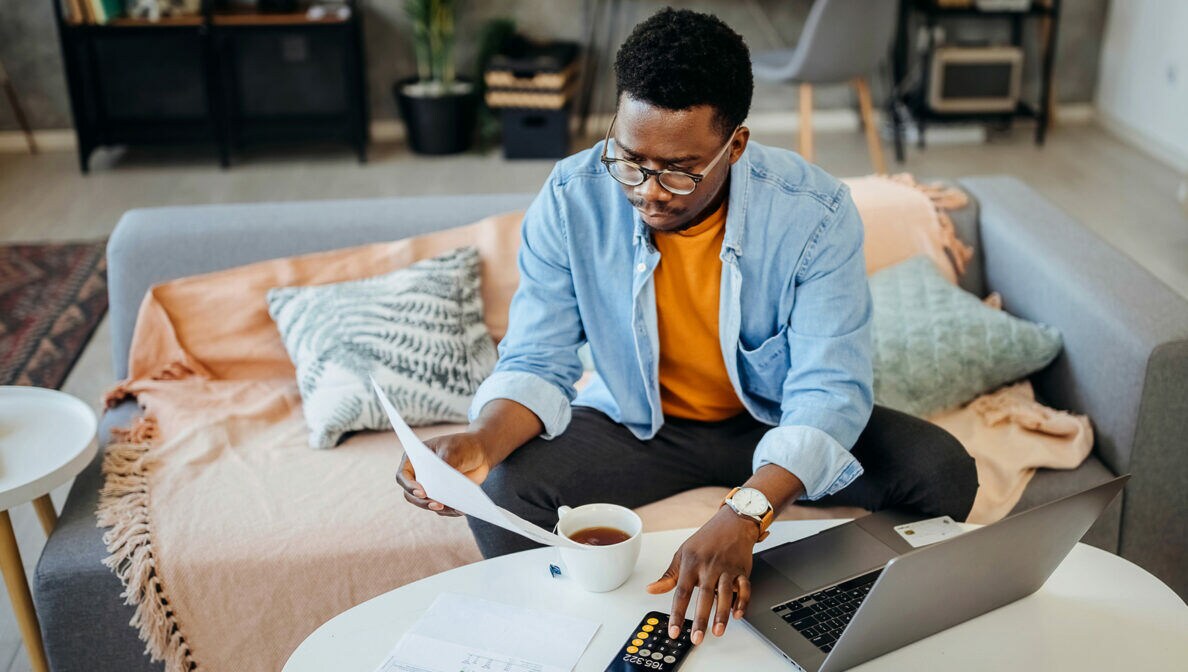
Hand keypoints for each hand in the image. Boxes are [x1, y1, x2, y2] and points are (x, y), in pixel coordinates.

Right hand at [395, 431, 491, 516]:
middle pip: (412, 495)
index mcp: (414, 460)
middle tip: (437, 505)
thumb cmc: (462, 445)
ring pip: (427, 504)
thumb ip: (445, 462)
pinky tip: (461, 509)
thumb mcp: (453, 449)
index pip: (403, 476)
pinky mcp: (443, 497)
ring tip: (452, 507)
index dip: (409, 486)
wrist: (479, 452)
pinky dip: (451, 510)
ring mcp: (431, 488)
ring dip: (438, 508)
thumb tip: (442, 482)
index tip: (422, 492)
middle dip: (423, 502)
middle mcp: (419, 477)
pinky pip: (443, 509)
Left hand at [646, 507, 758, 644]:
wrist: (731, 523)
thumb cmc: (705, 540)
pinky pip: (744, 588)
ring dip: (722, 614)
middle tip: (697, 638)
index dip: (677, 613)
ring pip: (725, 594)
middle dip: (700, 619)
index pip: (681, 592)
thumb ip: (669, 576)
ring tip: (718, 631)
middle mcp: (709, 567)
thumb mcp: (683, 554)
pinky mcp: (742, 570)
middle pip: (704, 596)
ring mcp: (726, 569)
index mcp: (691, 564)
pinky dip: (742, 601)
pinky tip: (738, 615)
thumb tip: (651, 589)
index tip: (674, 630)